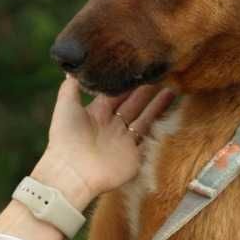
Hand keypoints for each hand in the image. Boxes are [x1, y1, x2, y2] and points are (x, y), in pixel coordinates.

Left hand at [35, 77, 175, 206]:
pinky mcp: (134, 156)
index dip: (128, 82)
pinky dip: (161, 127)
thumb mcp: (66, 106)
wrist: (72, 173)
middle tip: (162, 73)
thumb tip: (72, 67)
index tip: (140, 66)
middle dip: (147, 90)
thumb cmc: (65, 139)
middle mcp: (112, 126)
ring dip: (158, 105)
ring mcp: (124, 141)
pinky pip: (150, 138)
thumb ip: (71, 86)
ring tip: (174, 88)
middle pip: (134, 104)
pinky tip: (173, 114)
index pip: (117, 94)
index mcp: (97, 113)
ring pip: (145, 118)